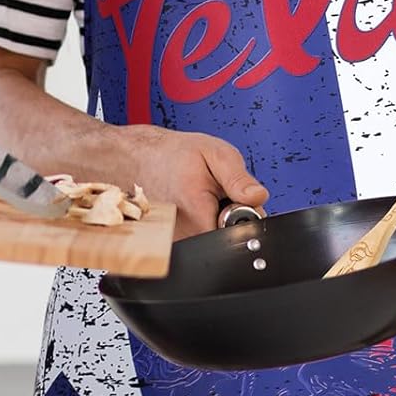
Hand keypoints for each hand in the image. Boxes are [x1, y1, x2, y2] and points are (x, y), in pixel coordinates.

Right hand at [121, 125, 267, 240]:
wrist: (135, 157)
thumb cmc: (171, 154)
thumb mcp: (215, 154)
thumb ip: (239, 178)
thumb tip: (259, 197)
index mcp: (198, 214)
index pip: (238, 235)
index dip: (244, 217)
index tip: (232, 198)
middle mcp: (183, 234)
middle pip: (224, 239)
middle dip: (229, 218)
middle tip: (214, 193)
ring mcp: (173, 241)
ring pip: (210, 239)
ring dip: (212, 220)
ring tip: (198, 197)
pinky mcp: (168, 242)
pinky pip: (195, 238)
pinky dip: (198, 223)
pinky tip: (188, 205)